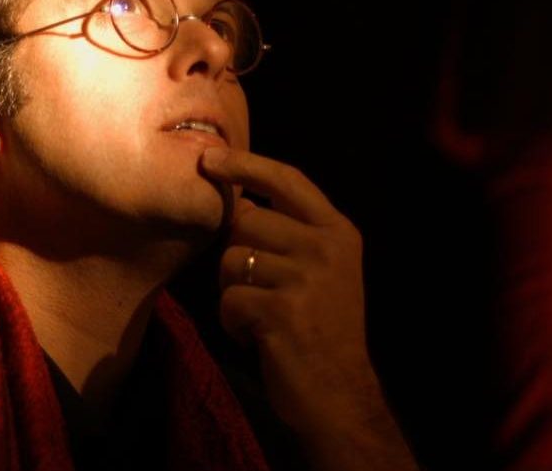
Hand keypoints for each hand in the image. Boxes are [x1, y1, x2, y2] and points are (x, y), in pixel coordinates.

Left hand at [199, 147, 382, 438]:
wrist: (340, 394)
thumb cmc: (322, 330)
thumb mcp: (323, 271)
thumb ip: (291, 233)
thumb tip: (236, 203)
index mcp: (337, 231)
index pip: (287, 179)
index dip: (246, 164)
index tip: (211, 157)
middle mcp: (326, 246)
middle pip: (246, 219)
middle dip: (236, 252)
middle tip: (258, 288)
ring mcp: (307, 277)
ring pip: (231, 259)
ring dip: (233, 291)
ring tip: (261, 315)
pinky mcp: (282, 309)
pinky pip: (228, 298)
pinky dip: (232, 322)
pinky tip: (258, 337)